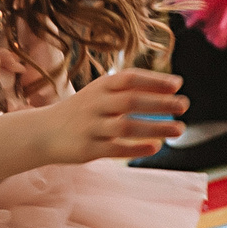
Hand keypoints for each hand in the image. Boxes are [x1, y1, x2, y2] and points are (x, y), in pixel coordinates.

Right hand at [41, 69, 185, 162]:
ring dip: (156, 128)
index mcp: (99, 87)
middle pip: (131, 101)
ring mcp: (91, 127)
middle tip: (184, 105)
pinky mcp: (88, 149)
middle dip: (160, 103)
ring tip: (179, 129)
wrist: (42, 132)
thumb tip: (172, 87)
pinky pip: (116, 149)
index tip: (178, 84)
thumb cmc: (82, 110)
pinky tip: (156, 147)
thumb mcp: (99, 93)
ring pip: (126, 127)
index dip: (154, 80)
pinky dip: (138, 148)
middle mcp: (95, 104)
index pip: (129, 78)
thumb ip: (128, 89)